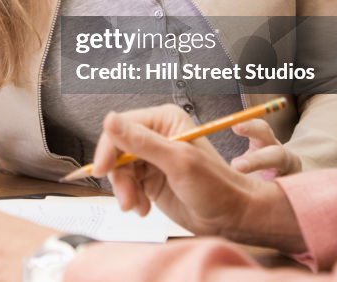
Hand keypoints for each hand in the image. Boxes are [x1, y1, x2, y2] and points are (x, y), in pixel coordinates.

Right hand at [91, 105, 303, 250]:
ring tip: (138, 207)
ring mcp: (152, 157)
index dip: (109, 148)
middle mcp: (156, 135)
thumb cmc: (216, 187)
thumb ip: (141, 141)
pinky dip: (131, 197)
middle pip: (117, 150)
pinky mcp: (150, 178)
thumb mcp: (177, 162)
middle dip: (119, 176)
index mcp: (164, 120)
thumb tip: (109, 120)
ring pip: (120, 170)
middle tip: (126, 199)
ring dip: (125, 190)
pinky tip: (144, 208)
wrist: (232, 218)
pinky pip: (127, 184)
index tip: (103, 170)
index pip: (121, 127)